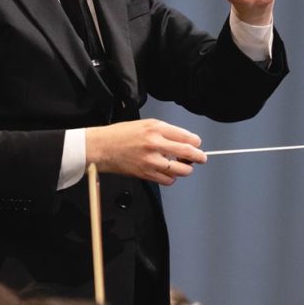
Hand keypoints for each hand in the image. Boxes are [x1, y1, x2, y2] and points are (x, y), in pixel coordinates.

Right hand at [85, 119, 206, 184]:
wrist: (102, 147)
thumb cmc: (121, 135)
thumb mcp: (145, 124)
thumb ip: (166, 131)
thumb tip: (185, 140)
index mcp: (156, 129)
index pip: (187, 137)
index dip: (196, 143)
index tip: (196, 145)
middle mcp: (155, 144)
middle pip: (188, 153)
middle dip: (199, 157)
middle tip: (201, 158)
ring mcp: (151, 161)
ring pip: (181, 170)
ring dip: (185, 169)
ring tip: (181, 166)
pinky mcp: (146, 174)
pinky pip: (168, 180)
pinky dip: (171, 178)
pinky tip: (167, 172)